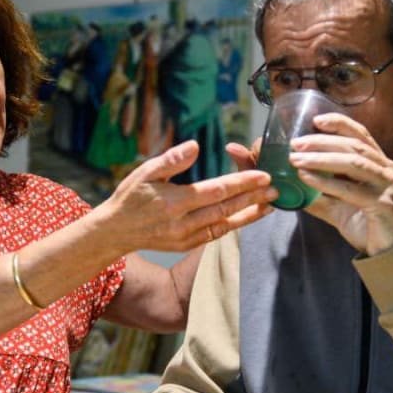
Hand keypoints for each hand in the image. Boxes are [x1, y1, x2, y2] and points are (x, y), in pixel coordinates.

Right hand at [98, 140, 276, 252]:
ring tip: (269, 204)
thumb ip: (172, 160)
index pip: (216, 190)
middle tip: (276, 188)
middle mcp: (183, 222)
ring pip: (224, 224)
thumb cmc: (130, 197)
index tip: (263, 175)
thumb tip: (194, 146)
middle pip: (226, 208)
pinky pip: (215, 234)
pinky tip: (246, 216)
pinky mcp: (186, 246)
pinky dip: (233, 225)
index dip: (242, 182)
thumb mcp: (145, 172)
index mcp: (174, 201)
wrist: (115, 230)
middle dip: (253, 198)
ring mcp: (186, 237)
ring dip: (249, 214)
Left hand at [288, 114, 392, 254]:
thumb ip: (321, 194)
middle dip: (323, 141)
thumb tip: (291, 185)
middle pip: (355, 146)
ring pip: (354, 163)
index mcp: (382, 165)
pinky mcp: (384, 204)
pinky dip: (327, 182)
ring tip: (296, 159)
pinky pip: (352, 189)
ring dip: (321, 158)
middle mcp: (389, 170)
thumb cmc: (368, 226)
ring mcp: (389, 186)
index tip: (316, 120)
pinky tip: (307, 178)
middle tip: (296, 144)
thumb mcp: (340, 206)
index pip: (362, 136)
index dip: (340, 124)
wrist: (391, 254)